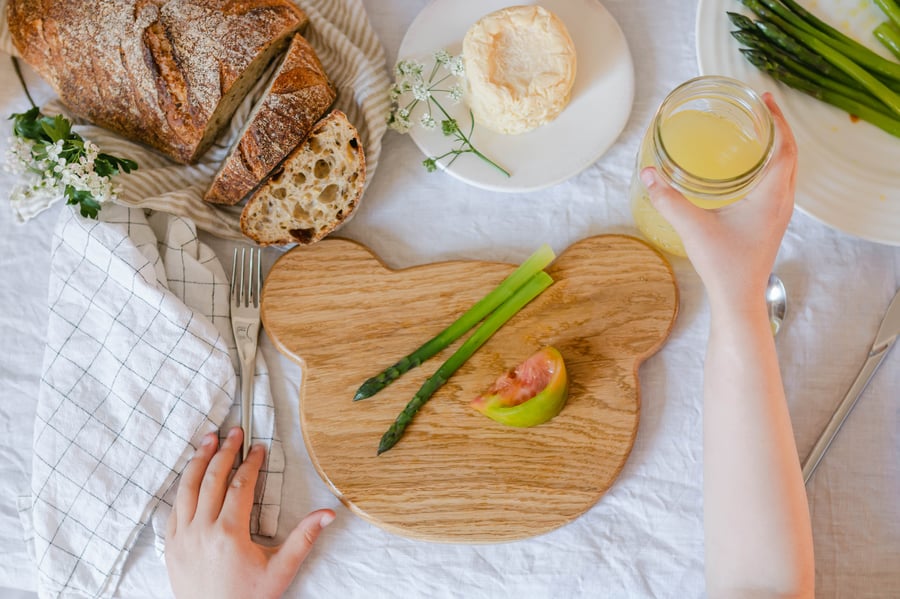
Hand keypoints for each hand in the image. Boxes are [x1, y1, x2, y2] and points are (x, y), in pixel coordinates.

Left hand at [165, 427, 334, 598]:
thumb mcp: (281, 570)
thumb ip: (304, 538)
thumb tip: (328, 513)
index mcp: (230, 533)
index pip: (240, 485)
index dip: (251, 462)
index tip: (258, 448)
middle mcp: (202, 530)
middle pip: (212, 479)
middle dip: (225, 451)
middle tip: (235, 432)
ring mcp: (182, 537)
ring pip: (187, 488)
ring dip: (198, 460)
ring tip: (209, 440)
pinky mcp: (171, 546)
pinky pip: (174, 507)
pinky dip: (183, 486)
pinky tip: (191, 475)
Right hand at [640, 93, 797, 311]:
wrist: (738, 299)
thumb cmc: (723, 266)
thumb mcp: (692, 227)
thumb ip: (668, 198)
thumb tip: (647, 173)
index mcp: (771, 196)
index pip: (785, 148)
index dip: (777, 121)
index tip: (764, 100)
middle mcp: (781, 202)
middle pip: (789, 155)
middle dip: (777, 128)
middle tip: (760, 108)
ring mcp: (779, 214)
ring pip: (785, 171)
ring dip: (776, 147)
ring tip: (757, 132)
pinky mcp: (771, 223)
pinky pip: (778, 185)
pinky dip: (769, 167)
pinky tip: (748, 169)